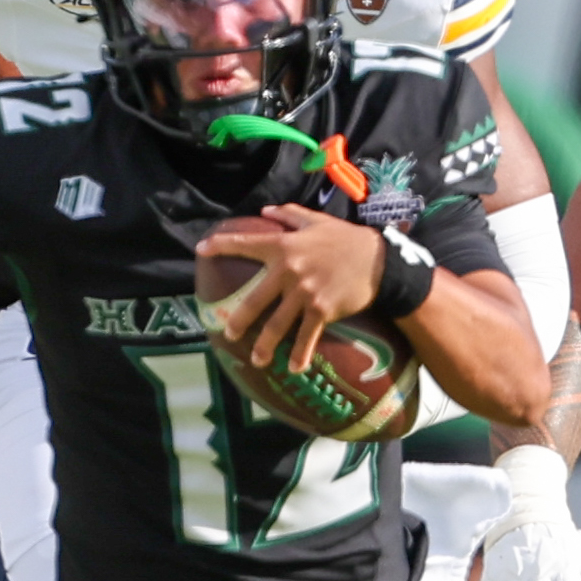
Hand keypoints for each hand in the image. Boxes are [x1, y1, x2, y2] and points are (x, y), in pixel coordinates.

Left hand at [199, 205, 383, 374]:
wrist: (379, 261)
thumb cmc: (346, 239)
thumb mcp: (317, 221)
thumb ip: (289, 216)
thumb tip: (265, 211)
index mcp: (284, 246)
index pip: (246, 244)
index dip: (221, 246)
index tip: (200, 250)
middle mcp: (289, 270)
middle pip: (254, 300)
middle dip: (239, 320)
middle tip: (229, 333)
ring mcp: (304, 293)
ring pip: (276, 325)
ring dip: (264, 346)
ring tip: (257, 359)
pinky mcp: (322, 310)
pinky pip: (306, 337)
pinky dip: (300, 355)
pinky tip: (294, 368)